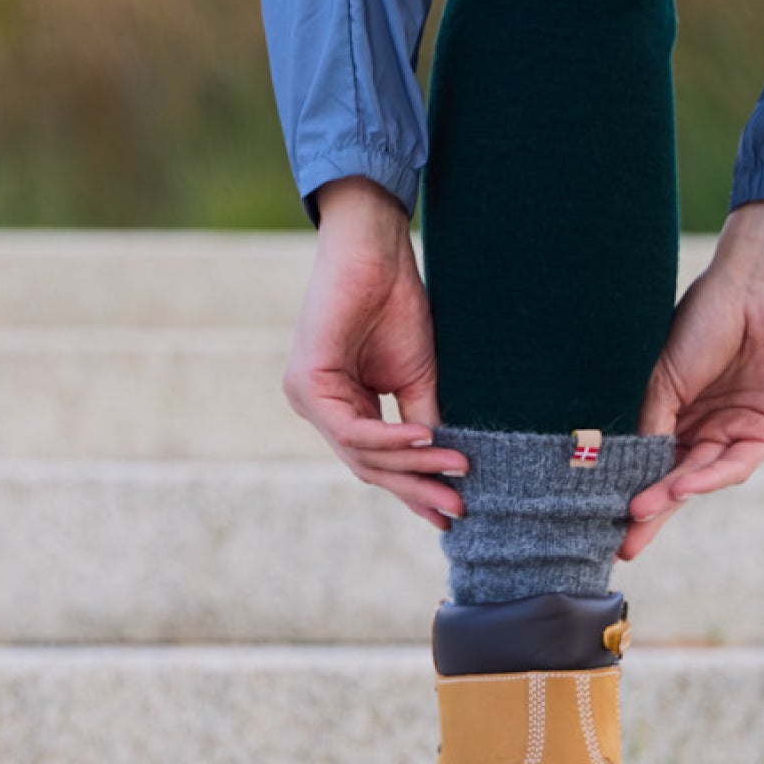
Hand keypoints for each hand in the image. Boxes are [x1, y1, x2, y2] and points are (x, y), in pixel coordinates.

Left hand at [283, 177, 467, 529]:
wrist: (377, 252)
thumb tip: (447, 472)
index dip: (414, 488)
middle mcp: (317, 406)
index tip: (451, 511)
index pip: (374, 461)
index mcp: (339, 405)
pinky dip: (392, 440)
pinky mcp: (306, 382)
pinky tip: (427, 440)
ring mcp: (306, 396)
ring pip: (361, 454)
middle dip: (416, 488)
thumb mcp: (417, 380)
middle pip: (367, 466)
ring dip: (413, 467)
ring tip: (457, 471)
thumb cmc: (396, 304)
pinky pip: (352, 430)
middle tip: (457, 509)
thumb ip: (422, 426)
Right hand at [620, 200, 763, 558]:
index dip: (629, 490)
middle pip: (674, 480)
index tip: (601, 521)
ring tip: (641, 513)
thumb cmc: (704, 319)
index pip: (650, 461)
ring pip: (700, 476)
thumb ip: (651, 424)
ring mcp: (734, 430)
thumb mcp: (663, 377)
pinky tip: (680, 487)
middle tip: (624, 546)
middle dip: (649, 514)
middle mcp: (703, 426)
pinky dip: (707, 478)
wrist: (756, 288)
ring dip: (671, 496)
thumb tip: (631, 473)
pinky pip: (735, 465)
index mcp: (675, 411)